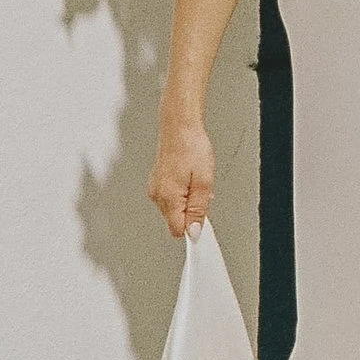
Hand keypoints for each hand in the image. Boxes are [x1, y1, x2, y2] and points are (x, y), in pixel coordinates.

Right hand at [149, 114, 213, 238]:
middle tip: (201, 191)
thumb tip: (194, 231)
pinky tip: (187, 178)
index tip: (202, 220)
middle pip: (176, 220)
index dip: (192, 228)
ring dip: (186, 201)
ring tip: (194, 180)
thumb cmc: (192, 148)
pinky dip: (181, 193)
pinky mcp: (156, 183)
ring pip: (173, 209)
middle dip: (191, 212)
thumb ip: (199, 209)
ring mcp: (155, 188)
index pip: (178, 230)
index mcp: (168, 197)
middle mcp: (157, 195)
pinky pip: (170, 198)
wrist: (180, 128)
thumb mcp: (204, 182)